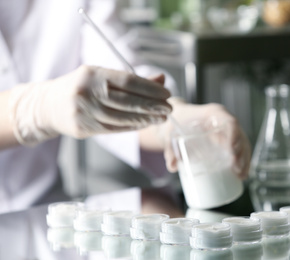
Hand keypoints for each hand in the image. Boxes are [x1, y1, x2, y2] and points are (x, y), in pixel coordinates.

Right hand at [9, 65, 171, 145]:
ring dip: (145, 119)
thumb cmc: (81, 87)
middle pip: (128, 101)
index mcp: (92, 74)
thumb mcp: (101, 76)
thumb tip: (161, 79)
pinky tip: (145, 124)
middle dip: (152, 106)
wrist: (47, 105)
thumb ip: (131, 79)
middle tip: (169, 109)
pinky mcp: (83, 128)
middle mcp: (87, 92)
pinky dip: (132, 127)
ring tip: (161, 118)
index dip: (150, 89)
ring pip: (122, 118)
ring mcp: (84, 112)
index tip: (166, 94)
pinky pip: (114, 129)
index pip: (128, 81)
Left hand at [162, 98, 250, 179]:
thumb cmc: (176, 120)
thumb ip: (170, 148)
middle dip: (241, 153)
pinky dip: (242, 161)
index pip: (230, 122)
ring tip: (241, 176)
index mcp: (213, 113)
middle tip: (236, 169)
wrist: (177, 117)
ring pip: (242, 144)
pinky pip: (239, 149)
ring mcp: (226, 130)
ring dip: (244, 160)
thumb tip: (173, 166)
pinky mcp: (226, 139)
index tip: (233, 151)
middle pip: (240, 135)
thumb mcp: (170, 131)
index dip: (235, 136)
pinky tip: (241, 174)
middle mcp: (223, 120)